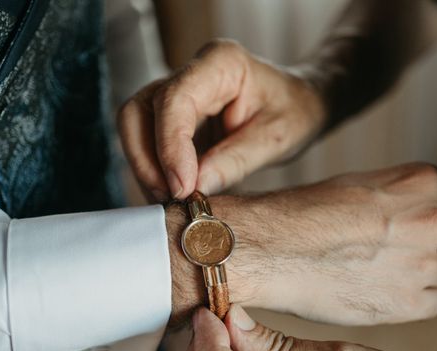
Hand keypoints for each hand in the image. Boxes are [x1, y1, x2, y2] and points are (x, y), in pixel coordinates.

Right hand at [118, 39, 325, 201]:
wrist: (301, 104)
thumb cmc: (295, 112)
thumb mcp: (278, 138)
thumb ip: (236, 161)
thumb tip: (192, 188)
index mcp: (221, 63)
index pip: (174, 100)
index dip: (170, 147)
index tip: (181, 188)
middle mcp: (192, 72)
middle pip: (138, 110)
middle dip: (146, 159)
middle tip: (169, 198)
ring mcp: (178, 92)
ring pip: (135, 126)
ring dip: (146, 168)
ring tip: (171, 201)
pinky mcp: (174, 116)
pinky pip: (148, 141)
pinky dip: (154, 170)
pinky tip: (173, 192)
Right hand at [167, 163, 436, 327]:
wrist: (268, 250)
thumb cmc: (301, 214)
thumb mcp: (357, 185)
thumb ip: (398, 199)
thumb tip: (415, 215)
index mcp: (421, 181)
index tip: (422, 226)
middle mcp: (431, 219)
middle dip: (436, 245)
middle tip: (398, 254)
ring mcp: (423, 263)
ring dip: (422, 275)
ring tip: (378, 275)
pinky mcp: (410, 303)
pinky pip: (434, 303)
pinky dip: (412, 302)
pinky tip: (378, 294)